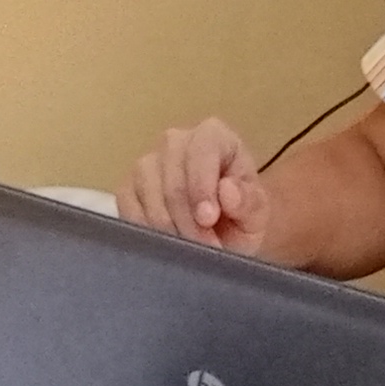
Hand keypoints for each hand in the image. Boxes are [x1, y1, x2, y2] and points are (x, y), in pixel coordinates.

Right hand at [118, 120, 271, 249]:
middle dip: (187, 218)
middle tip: (204, 248)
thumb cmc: (240, 218)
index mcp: (213, 136)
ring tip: (190, 249)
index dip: (202, 186)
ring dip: (167, 226)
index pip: (202, 150)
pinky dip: (145, 228)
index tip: (208, 219)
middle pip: (172, 176)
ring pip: (147, 189)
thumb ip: (249, 202)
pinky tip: (165, 243)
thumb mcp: (257, 215)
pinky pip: (127, 204)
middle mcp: (176, 141)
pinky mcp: (128, 187)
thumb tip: (227, 191)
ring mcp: (148, 162)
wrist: (222, 235)